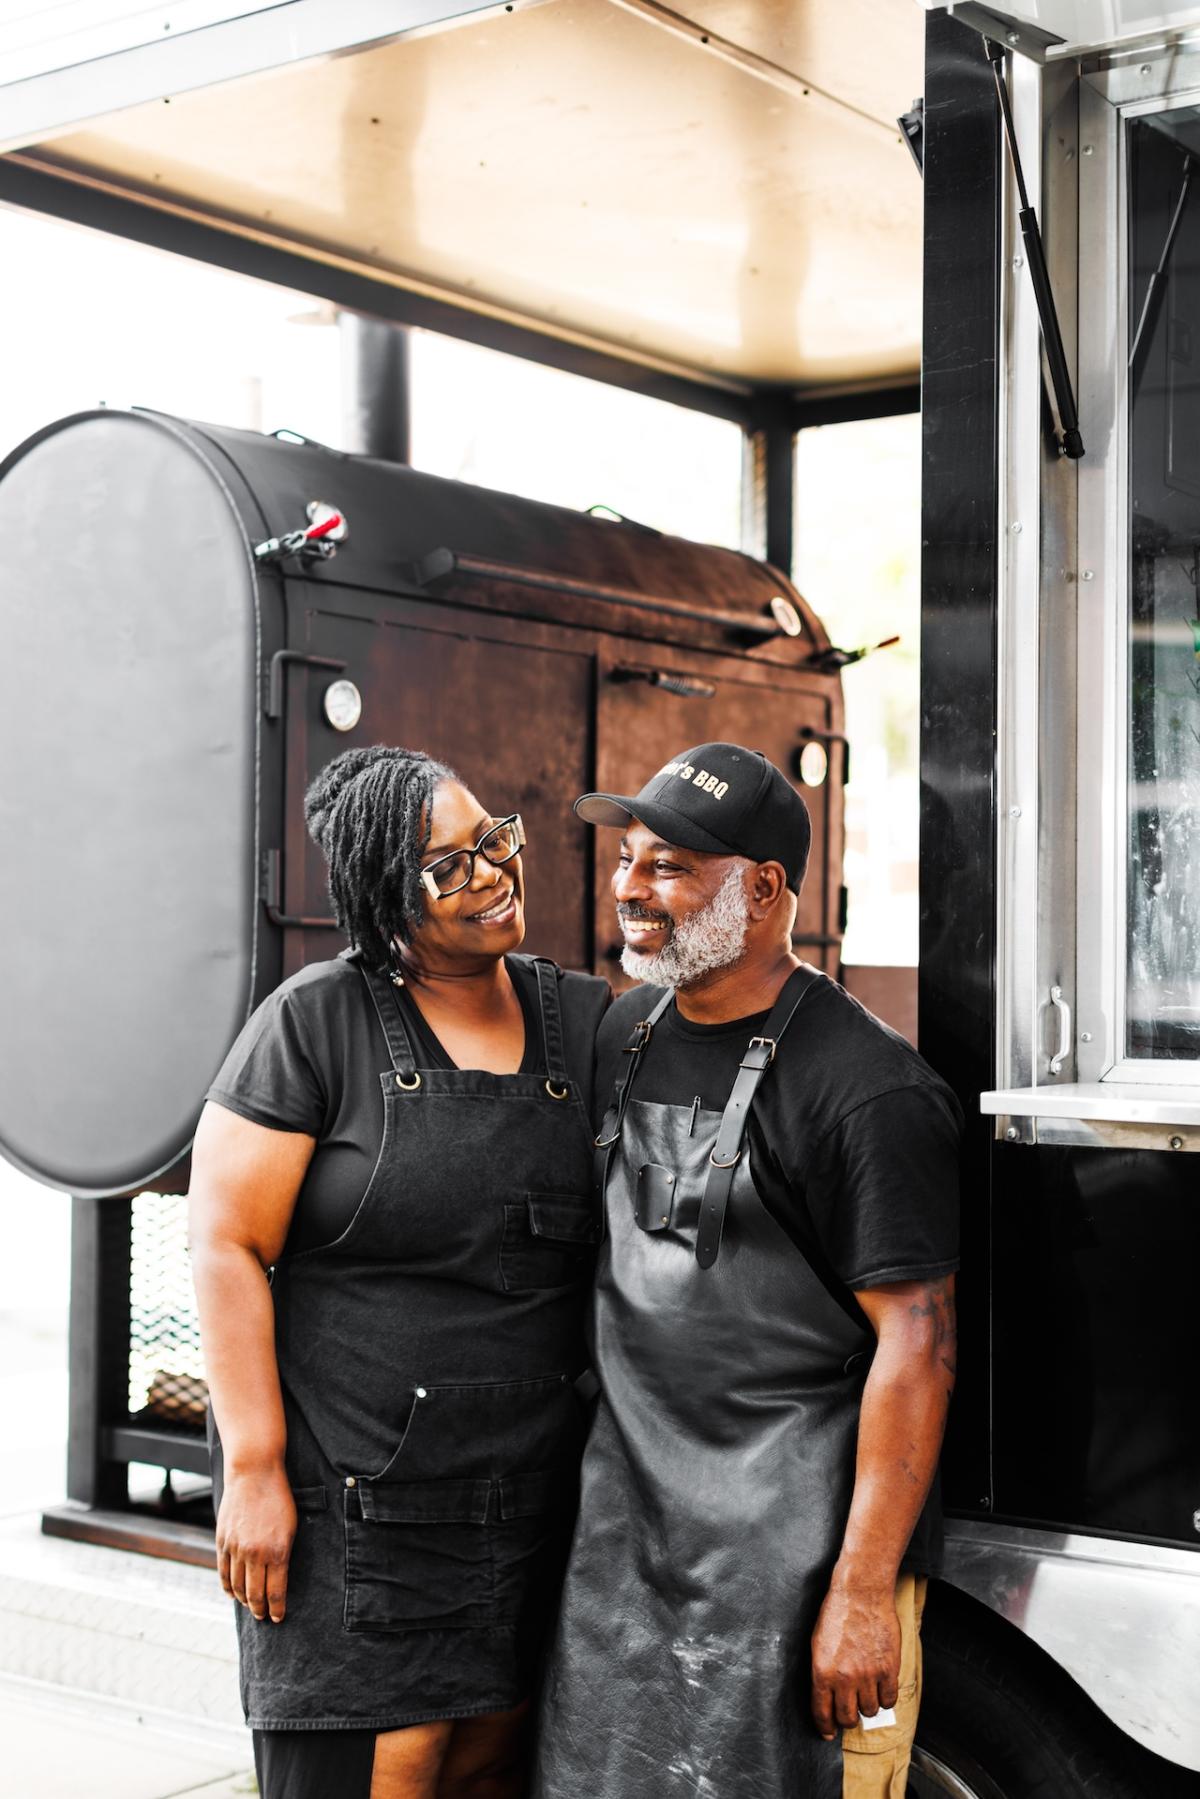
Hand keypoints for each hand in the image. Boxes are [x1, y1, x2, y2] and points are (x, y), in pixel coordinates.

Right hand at [216, 1464, 296, 1623]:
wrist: (254, 1473)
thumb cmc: (279, 1499)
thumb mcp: (291, 1527)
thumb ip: (283, 1554)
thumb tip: (278, 1578)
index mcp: (277, 1551)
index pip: (276, 1592)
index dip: (277, 1609)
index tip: (278, 1618)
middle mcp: (254, 1554)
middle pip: (255, 1594)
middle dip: (260, 1609)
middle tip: (264, 1616)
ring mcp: (236, 1548)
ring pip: (237, 1586)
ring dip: (244, 1600)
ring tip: (250, 1606)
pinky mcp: (222, 1541)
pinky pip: (223, 1572)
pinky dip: (227, 1587)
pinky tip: (232, 1594)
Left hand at [810, 1581, 900, 1739]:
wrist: (861, 1592)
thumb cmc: (837, 1614)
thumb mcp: (818, 1644)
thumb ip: (823, 1674)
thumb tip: (827, 1700)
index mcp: (822, 1672)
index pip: (822, 1713)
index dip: (825, 1727)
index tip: (828, 1733)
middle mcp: (845, 1678)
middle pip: (847, 1718)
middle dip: (847, 1719)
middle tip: (850, 1711)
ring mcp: (868, 1674)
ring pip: (869, 1711)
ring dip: (867, 1706)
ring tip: (866, 1692)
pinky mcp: (889, 1668)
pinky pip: (889, 1700)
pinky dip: (886, 1699)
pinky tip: (881, 1688)